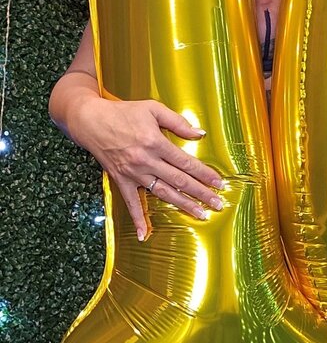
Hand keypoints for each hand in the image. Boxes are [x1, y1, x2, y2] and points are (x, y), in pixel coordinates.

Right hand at [72, 96, 225, 239]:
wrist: (91, 120)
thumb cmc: (123, 112)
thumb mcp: (152, 108)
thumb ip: (177, 122)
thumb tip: (200, 134)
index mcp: (155, 142)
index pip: (186, 163)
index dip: (205, 174)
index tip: (219, 184)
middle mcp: (146, 161)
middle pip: (179, 181)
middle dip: (201, 193)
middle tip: (218, 204)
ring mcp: (133, 173)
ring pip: (163, 193)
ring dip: (183, 205)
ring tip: (200, 214)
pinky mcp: (121, 180)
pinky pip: (130, 203)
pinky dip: (137, 220)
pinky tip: (144, 234)